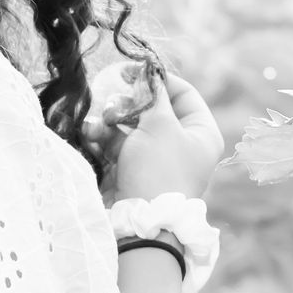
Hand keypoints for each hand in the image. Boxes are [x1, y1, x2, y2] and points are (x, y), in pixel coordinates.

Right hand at [84, 61, 223, 205]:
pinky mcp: (133, 170)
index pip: (184, 93)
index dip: (158, 79)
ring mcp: (156, 159)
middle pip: (154, 109)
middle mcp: (182, 145)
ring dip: (112, 120)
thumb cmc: (159, 168)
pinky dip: (104, 138)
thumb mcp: (161, 125)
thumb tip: (150, 73)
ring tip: (100, 124)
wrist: (141, 221)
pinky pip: (118, 145)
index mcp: (200, 133)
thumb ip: (154, 95)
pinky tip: (92, 136)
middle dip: (129, 103)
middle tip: (113, 103)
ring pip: (131, 126)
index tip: (132, 71)